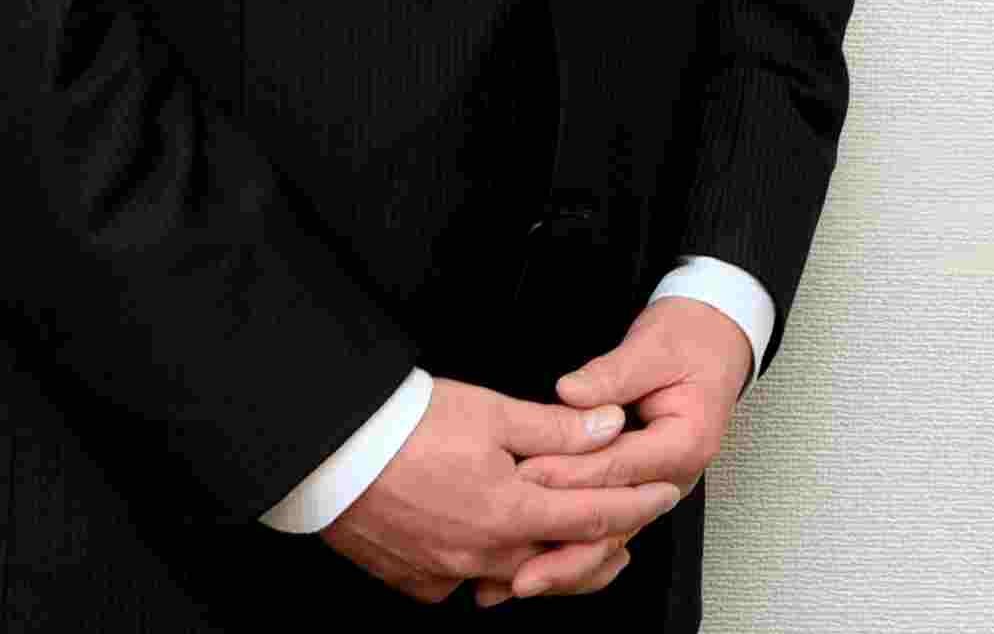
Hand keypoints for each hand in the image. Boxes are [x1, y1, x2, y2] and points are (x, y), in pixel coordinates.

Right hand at [317, 375, 682, 604]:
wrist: (331, 451)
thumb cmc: (404, 425)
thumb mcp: (491, 411)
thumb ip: (557, 428)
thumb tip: (608, 426)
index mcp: (510, 513)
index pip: (593, 516)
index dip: (635, 505)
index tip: (663, 495)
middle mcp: (484, 555)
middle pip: (562, 562)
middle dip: (604, 548)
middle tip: (630, 535)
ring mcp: (448, 573)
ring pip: (517, 579)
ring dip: (552, 564)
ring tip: (575, 551)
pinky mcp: (417, 580)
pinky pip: (467, 583)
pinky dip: (492, 570)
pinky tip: (497, 556)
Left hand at [470, 297, 751, 605]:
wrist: (714, 342)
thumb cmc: (688, 342)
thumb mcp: (652, 347)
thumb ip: (611, 374)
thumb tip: (571, 392)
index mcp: (684, 444)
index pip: (618, 467)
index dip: (570, 473)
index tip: (527, 476)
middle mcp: (672, 478)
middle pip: (616, 522)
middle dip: (564, 545)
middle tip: (516, 562)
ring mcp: (655, 489)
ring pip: (610, 534)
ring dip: (564, 560)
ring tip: (518, 581)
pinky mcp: (636, 487)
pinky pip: (605, 523)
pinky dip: (572, 542)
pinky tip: (537, 559)